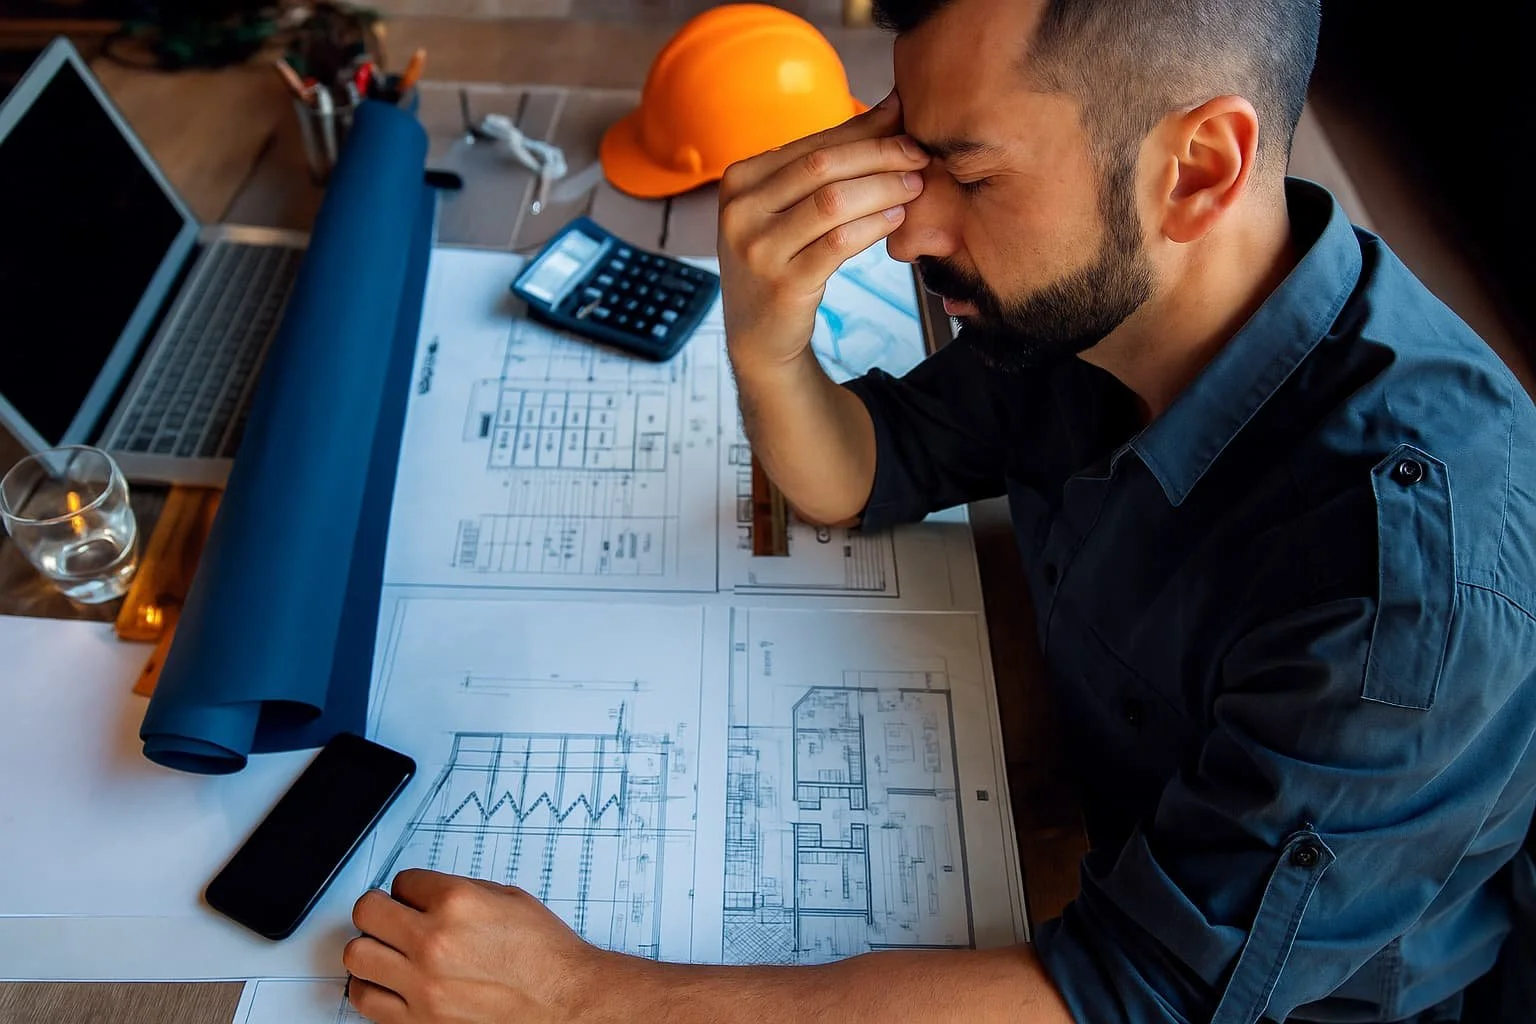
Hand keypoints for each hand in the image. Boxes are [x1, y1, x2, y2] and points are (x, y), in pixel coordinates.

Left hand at [344, 869, 621, 1023]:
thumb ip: (459, 892)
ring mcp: (422, 984)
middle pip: (367, 912)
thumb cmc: (544, 954)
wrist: (564, 1003)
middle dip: (380, 909)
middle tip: (394, 917)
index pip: (402, 881)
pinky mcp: (418, 1020)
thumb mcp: (508, 899)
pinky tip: (389, 981)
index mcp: (458, 902)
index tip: (420, 899)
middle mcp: (434, 941)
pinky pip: (365, 999)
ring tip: (389, 950)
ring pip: (356, 954)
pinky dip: (370, 986)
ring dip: (370, 947)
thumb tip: (423, 894)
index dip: (412, 889)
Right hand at [716, 92, 928, 376]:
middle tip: (920, 156)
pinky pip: (839, 243)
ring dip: (883, 189)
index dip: (865, 132)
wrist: (758, 334)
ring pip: (833, 202)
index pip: (812, 145)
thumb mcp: (790, 206)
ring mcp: (758, 248)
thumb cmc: (780, 259)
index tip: (907, 125)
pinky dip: (874, 225)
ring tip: (915, 186)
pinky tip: (897, 217)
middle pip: (822, 167)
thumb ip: (831, 159)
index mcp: (739, 180)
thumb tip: (892, 106)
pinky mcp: (783, 283)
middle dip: (879, 155)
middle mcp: (741, 211)